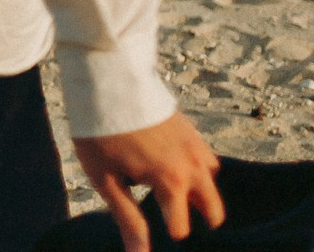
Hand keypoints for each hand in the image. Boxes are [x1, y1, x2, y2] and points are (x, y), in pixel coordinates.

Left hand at [73, 114, 222, 251]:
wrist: (107, 80)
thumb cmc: (100, 132)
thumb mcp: (106, 179)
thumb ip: (128, 218)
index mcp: (171, 181)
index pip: (181, 227)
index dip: (167, 234)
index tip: (154, 234)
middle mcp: (192, 165)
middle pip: (213, 209)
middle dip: (199, 221)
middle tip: (173, 221)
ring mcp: (195, 146)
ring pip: (212, 183)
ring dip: (200, 195)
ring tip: (174, 200)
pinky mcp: (192, 131)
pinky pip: (207, 161)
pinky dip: (199, 173)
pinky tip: (177, 173)